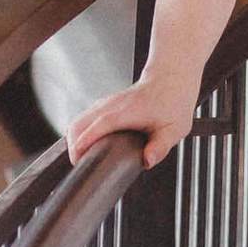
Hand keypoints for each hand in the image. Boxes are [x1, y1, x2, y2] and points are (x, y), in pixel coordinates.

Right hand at [64, 75, 197, 170]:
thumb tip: (148, 160)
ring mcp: (106, 104)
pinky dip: (79, 134)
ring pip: (79, 120)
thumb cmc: (173, 105)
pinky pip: (83, 119)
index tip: (78, 157)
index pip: (99, 125)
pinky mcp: (103, 105)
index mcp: (127, 111)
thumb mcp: (174, 130)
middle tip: (81, 166)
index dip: (85, 141)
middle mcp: (112, 105)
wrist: (170, 81)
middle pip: (80, 123)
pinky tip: (85, 148)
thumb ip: (161, 146)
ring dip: (74, 140)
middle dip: (73, 145)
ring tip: (82, 160)